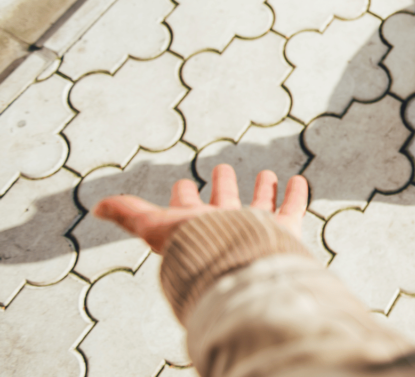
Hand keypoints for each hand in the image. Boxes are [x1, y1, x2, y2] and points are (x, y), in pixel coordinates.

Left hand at [93, 164, 308, 253]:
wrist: (234, 266)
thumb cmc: (194, 249)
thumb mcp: (153, 225)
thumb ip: (129, 213)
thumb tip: (96, 207)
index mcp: (195, 226)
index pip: (186, 206)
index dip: (184, 194)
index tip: (184, 183)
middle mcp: (224, 227)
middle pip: (223, 204)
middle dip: (224, 187)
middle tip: (224, 169)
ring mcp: (253, 229)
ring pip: (258, 205)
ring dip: (262, 190)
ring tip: (267, 175)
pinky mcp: (279, 231)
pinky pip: (291, 210)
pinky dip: (295, 195)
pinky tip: (297, 181)